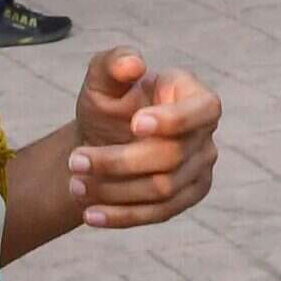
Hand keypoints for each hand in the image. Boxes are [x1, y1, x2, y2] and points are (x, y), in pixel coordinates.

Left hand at [67, 48, 222, 228]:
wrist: (105, 140)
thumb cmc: (111, 104)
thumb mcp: (103, 80)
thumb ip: (113, 64)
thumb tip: (133, 64)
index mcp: (195, 96)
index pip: (201, 111)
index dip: (172, 120)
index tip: (133, 123)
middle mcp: (205, 134)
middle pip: (172, 157)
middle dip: (119, 161)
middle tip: (75, 160)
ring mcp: (201, 168)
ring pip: (162, 190)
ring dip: (114, 190)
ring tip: (75, 184)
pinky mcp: (187, 197)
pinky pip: (159, 214)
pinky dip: (122, 216)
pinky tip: (90, 215)